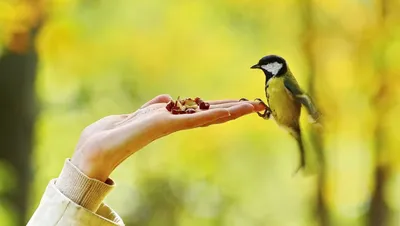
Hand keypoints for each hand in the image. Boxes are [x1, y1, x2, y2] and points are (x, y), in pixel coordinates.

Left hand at [71, 94, 264, 180]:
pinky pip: (195, 119)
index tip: (239, 103)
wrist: (96, 147)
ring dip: (232, 111)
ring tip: (252, 106)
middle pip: (210, 114)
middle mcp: (174, 123)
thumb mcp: (136, 114)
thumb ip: (153, 106)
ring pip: (208, 116)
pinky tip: (231, 112)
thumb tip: (168, 98)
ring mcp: (172, 125)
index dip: (220, 107)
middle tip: (257, 105)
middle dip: (233, 110)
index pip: (200, 112)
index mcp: (169, 119)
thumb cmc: (111, 133)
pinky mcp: (166, 125)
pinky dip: (213, 114)